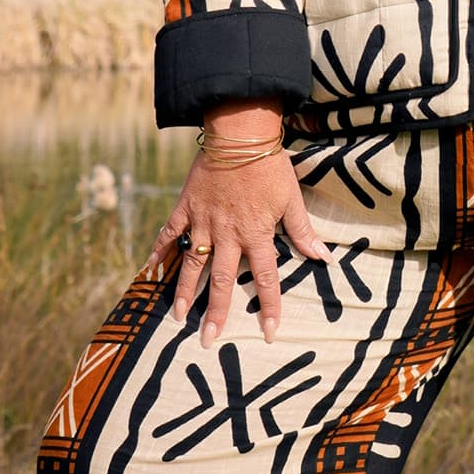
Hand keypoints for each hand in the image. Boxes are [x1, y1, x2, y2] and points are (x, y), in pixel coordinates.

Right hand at [142, 100, 332, 346]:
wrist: (239, 134)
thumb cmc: (270, 166)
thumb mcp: (292, 199)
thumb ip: (303, 232)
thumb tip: (324, 258)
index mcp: (257, 234)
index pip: (266, 279)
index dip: (268, 308)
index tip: (268, 333)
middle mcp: (228, 234)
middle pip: (223, 281)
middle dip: (217, 313)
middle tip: (209, 339)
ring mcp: (203, 222)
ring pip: (193, 264)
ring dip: (185, 291)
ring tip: (178, 316)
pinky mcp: (186, 207)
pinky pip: (170, 234)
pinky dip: (159, 252)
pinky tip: (149, 272)